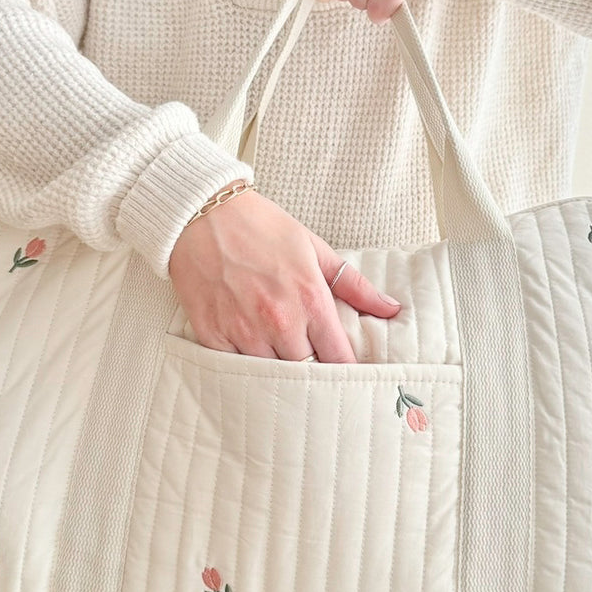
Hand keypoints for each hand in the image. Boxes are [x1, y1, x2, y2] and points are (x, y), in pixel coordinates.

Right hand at [168, 190, 399, 362]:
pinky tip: (252, 359)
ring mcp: (242, 330)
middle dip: (314, 376)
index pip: (339, 358)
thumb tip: (390, 309)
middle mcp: (279, 320)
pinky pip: (234, 369)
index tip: (350, 377)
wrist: (201, 213)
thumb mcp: (314, 248)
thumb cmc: (261, 228)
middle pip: (307, 373)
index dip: (347, 372)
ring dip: (279, 374)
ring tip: (284, 369)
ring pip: (271, 376)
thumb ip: (353, 284)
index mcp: (309, 298)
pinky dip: (245, 368)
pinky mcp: (212, 334)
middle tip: (317, 377)